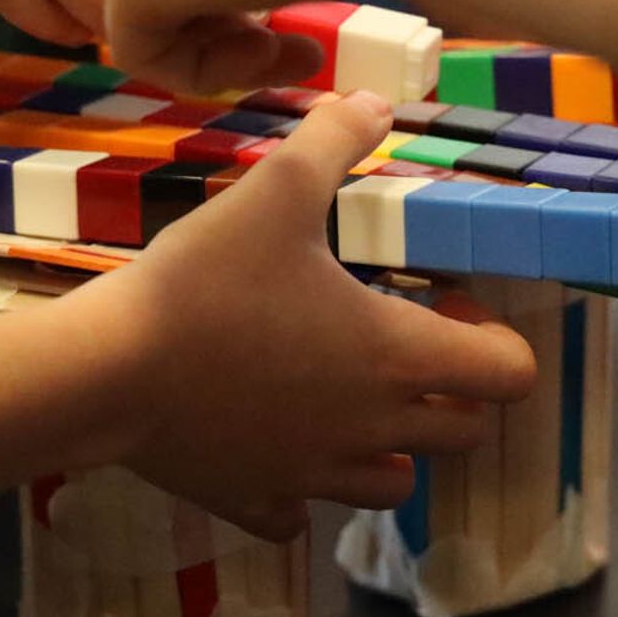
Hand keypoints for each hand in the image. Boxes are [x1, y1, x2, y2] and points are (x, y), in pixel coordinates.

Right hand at [76, 93, 535, 537]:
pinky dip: (302, 485)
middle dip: (450, 389)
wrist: (107, 371)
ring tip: (346, 393)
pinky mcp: (256, 501)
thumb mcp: (274, 189)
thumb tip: (374, 102)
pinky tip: (273, 441)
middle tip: (395, 338)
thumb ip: (333, 141)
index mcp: (396, 355)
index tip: (444, 304)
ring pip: (394, 482)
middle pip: (465, 432)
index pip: (510, 375)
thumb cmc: (204, 280)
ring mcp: (315, 476)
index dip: (495, 339)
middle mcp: (373, 428)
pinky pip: (302, 514)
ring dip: (391, 443)